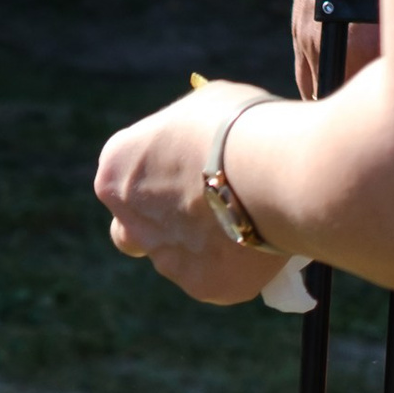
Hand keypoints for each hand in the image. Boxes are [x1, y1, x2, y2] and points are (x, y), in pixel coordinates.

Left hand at [94, 85, 293, 304]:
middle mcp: (129, 219)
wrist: (275, 173)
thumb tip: (200, 140)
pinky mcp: (204, 285)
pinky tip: (262, 241)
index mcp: (118, 166)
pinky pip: (215, 278)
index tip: (191, 170)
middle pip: (132, 232)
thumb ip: (187, 136)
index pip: (125, 176)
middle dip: (157, 227)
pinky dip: (234, 265)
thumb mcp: (203, 107)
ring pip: (175, 260)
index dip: (159, 174)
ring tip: (248, 222)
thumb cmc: (241, 125)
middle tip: (199, 213)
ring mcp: (165, 258)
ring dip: (201, 246)